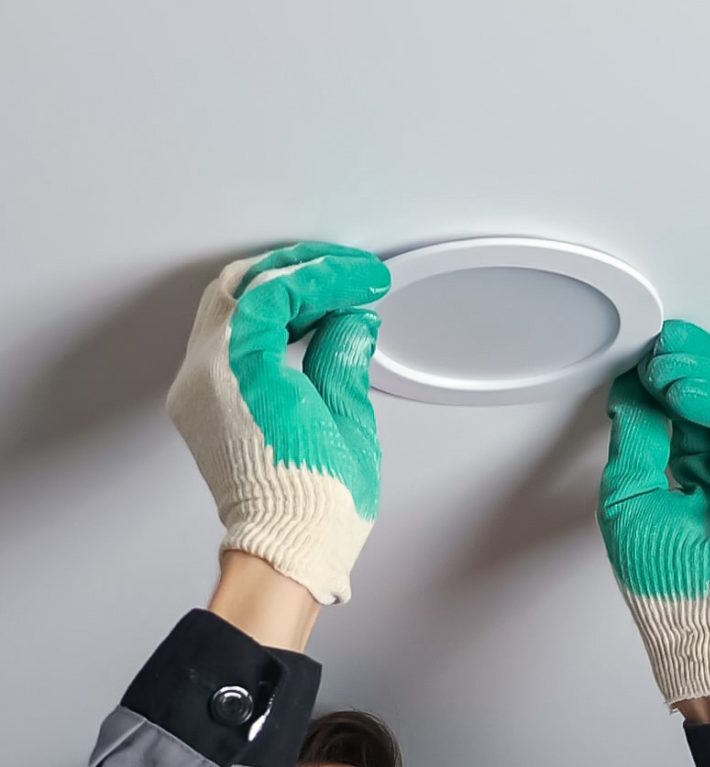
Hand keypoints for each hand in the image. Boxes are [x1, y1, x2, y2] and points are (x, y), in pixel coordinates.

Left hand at [168, 242, 390, 605]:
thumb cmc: (316, 505)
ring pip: (224, 308)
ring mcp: (196, 391)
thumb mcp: (347, 418)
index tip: (363, 277)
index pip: (276, 292)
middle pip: (238, 287)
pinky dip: (260, 320)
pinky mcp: (200, 404)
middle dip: (294, 269)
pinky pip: (223, 338)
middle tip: (342, 271)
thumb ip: (343, 355)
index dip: (328, 275)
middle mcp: (205, 377)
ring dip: (276, 291)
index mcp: (241, 375)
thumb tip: (350, 319)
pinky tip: (300, 324)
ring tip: (328, 294)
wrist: (284, 551)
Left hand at [597, 320, 709, 703]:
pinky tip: (697, 396)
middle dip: (692, 369)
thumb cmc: (667, 584)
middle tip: (662, 350)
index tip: (649, 352)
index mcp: (703, 471)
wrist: (701, 634)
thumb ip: (636, 436)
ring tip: (670, 372)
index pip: (694, 408)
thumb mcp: (629, 494)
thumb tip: (628, 386)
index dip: (674, 375)